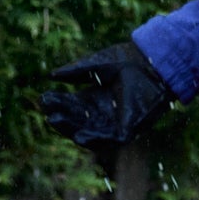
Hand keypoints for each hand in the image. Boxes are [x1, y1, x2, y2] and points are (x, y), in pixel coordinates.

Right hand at [39, 42, 172, 149]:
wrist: (155, 61)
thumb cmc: (129, 59)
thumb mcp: (96, 65)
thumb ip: (75, 72)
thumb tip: (51, 75)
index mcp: (95, 98)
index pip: (72, 105)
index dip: (58, 103)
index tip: (44, 98)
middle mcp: (104, 113)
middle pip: (77, 121)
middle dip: (62, 119)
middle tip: (48, 114)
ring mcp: (117, 122)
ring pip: (90, 133)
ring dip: (72, 130)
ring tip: (57, 122)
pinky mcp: (131, 129)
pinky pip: (110, 140)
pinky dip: (95, 140)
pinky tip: (80, 136)